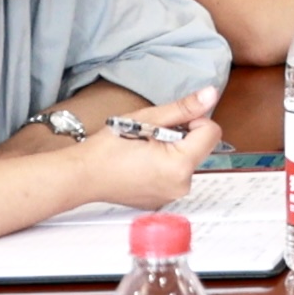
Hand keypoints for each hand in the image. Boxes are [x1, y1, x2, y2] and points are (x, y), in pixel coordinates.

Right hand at [80, 116, 210, 213]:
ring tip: (144, 151)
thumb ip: (183, 108)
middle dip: (181, 137)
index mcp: (180, 165)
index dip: (192, 121)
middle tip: (150, 138)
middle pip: (200, 147)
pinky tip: (142, 164)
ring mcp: (172, 196)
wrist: (81, 175)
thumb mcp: (147, 119)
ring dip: (173, 151)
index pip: (211, 132)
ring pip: (188, 160)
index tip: (168, 124)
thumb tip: (210, 94)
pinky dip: (165, 166)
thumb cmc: (108, 148)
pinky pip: (176, 176)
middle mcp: (181, 186)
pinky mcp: (163, 200)